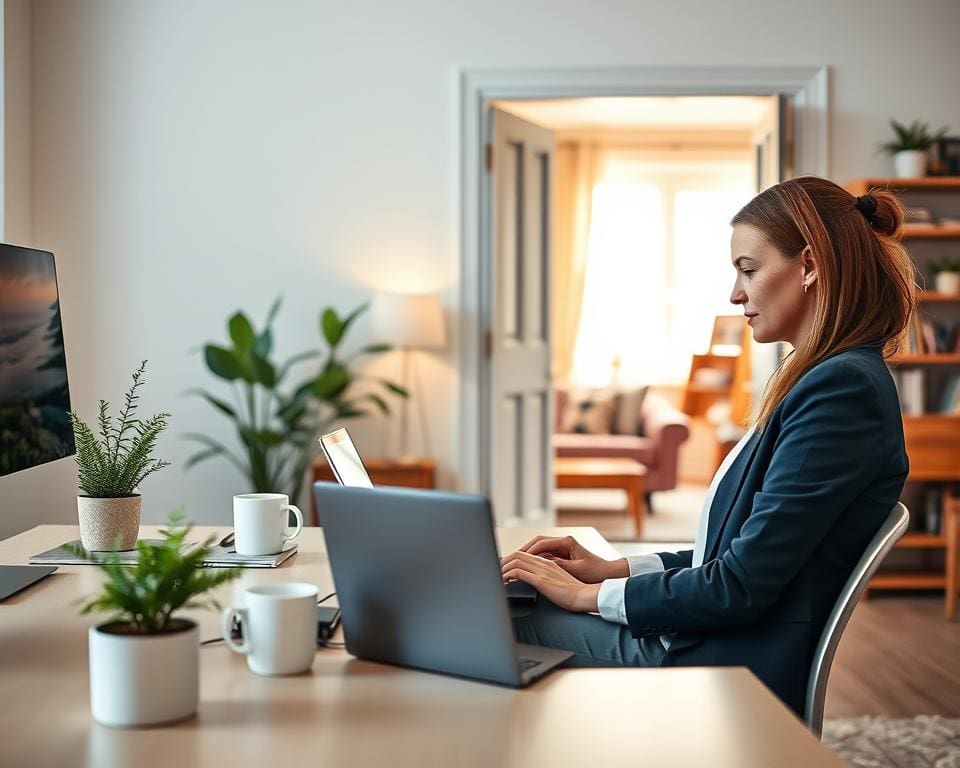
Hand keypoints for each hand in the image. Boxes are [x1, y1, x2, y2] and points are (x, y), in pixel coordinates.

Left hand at [501, 551, 600, 612]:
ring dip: (504, 567)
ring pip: (516, 560)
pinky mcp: (541, 580)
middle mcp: (544, 563)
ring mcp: (542, 570)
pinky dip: (507, 575)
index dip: (513, 558)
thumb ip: (548, 577)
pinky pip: (518, 572)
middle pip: (518, 554)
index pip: (526, 554)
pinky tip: (503, 581)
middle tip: (497, 568)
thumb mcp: (559, 581)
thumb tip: (538, 582)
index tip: (505, 565)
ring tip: (497, 574)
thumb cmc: (574, 593)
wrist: (584, 596)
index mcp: (549, 562)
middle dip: (504, 560)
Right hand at [513, 535, 627, 582]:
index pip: (541, 542)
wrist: (609, 574)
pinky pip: (545, 554)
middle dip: (524, 550)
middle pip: (538, 542)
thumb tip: (542, 562)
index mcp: (566, 542)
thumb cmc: (596, 571)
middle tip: (512, 558)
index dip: (528, 550)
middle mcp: (563, 542)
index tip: (518, 557)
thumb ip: (558, 565)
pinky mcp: (563, 554)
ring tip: (517, 561)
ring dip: (529, 554)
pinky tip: (529, 565)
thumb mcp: (576, 569)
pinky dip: (536, 558)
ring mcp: (563, 547)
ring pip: (540, 548)